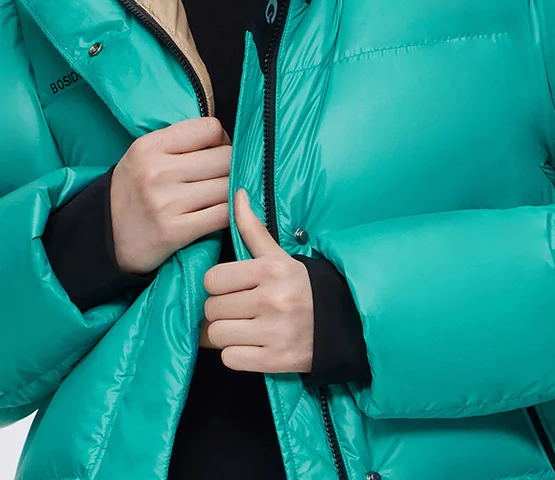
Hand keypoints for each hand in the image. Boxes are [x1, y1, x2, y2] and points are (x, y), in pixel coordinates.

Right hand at [109, 117, 231, 274]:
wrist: (104, 238)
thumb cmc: (135, 191)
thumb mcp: (145, 155)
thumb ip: (182, 142)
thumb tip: (229, 140)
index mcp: (149, 146)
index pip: (210, 128)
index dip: (221, 140)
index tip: (215, 153)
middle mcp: (156, 171)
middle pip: (226, 158)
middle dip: (231, 167)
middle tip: (221, 178)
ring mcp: (166, 202)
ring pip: (229, 186)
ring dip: (233, 192)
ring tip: (220, 196)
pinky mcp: (175, 231)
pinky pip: (225, 215)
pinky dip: (233, 214)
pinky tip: (225, 214)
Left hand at [200, 189, 314, 373]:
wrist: (342, 324)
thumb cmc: (303, 286)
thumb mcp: (280, 256)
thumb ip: (253, 227)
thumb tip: (237, 193)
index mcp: (271, 270)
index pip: (212, 279)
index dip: (219, 285)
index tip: (234, 287)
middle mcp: (272, 299)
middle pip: (212, 308)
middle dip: (222, 309)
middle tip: (241, 308)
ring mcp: (274, 332)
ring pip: (217, 335)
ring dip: (227, 333)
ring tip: (246, 326)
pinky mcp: (275, 360)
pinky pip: (230, 359)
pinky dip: (237, 354)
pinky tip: (254, 344)